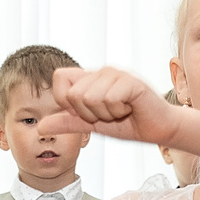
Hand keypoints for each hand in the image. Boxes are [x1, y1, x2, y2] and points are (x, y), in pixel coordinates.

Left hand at [42, 66, 181, 144]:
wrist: (158, 129)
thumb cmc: (128, 124)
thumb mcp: (92, 125)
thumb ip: (67, 123)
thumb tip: (40, 126)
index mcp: (90, 78)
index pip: (59, 78)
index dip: (66, 102)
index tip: (86, 112)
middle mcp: (101, 71)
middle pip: (73, 94)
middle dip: (89, 114)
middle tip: (109, 114)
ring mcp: (116, 73)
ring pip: (90, 97)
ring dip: (105, 114)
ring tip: (121, 111)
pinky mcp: (130, 81)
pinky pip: (109, 98)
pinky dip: (118, 111)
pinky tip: (130, 108)